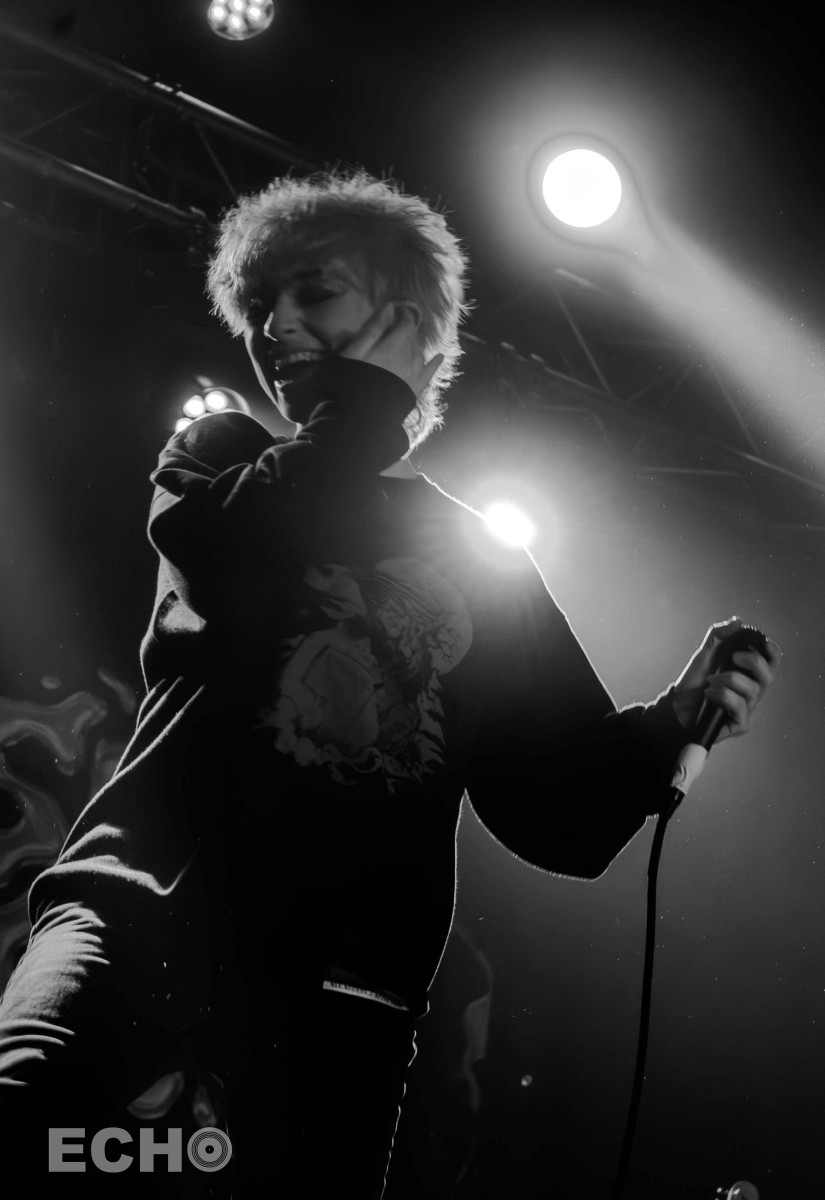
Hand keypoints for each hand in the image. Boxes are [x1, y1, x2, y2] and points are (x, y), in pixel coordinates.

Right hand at [339, 302, 443, 397]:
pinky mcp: (418, 386)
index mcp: (395, 344)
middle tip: (393, 332)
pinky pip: (430, 370)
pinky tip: (439, 357)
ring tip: (401, 348)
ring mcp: (416, 372)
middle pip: (412, 337)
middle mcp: (410, 355)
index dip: (402, 315)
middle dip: (405, 332)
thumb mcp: (356, 350)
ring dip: (412, 347)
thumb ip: (374, 328)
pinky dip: (434, 362)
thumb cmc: (355, 378)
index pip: (406, 322)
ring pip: (419, 351)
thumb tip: (389, 307)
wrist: (364, 414)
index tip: (395, 313)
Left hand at [671, 617, 780, 740]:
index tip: (764, 643)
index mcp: (749, 675)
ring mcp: (747, 709)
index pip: (771, 664)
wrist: (675, 706)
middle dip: (753, 661)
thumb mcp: (705, 654)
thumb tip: (737, 621)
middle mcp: (751, 692)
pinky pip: (740, 707)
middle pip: (769, 676)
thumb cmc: (693, 682)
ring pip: (752, 690)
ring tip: (710, 680)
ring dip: (728, 679)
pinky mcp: (739, 724)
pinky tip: (708, 693)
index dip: (773, 653)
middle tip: (734, 656)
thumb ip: (719, 636)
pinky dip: (723, 696)